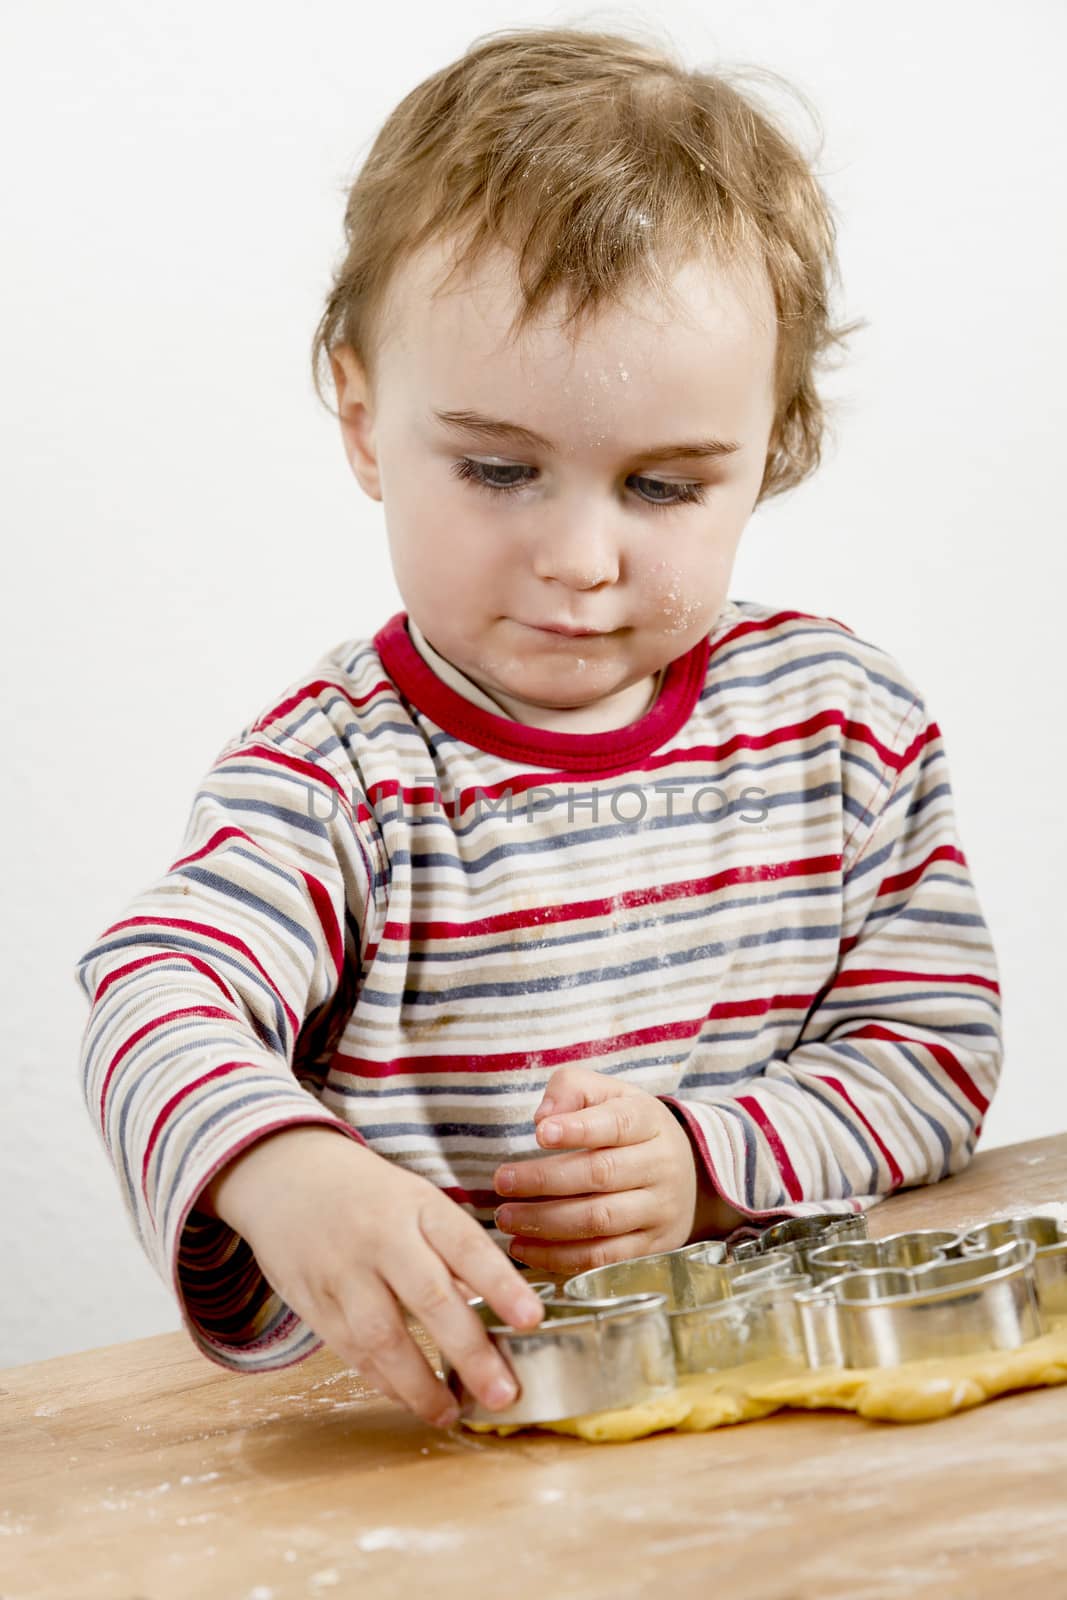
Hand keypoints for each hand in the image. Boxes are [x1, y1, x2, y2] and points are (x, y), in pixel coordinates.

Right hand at [197, 1125, 544, 1428]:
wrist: (284, 1173)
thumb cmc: (368, 1194)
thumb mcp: (416, 1200)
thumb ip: (454, 1251)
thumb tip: (502, 1308)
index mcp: (418, 1205)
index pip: (466, 1245)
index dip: (501, 1284)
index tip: (532, 1320)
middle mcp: (381, 1237)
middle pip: (430, 1297)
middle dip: (469, 1351)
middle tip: (502, 1394)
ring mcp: (343, 1272)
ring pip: (384, 1337)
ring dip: (421, 1385)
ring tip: (452, 1414)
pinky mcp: (313, 1302)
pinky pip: (352, 1351)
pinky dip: (385, 1382)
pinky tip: (412, 1401)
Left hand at [492, 1066, 725, 1273]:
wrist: (685, 1172)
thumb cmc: (626, 1126)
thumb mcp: (607, 1093)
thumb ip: (571, 1089)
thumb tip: (543, 1118)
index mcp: (648, 1121)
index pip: (616, 1123)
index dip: (578, 1128)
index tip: (539, 1133)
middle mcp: (660, 1165)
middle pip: (601, 1174)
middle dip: (545, 1180)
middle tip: (502, 1181)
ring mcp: (659, 1209)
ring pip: (600, 1220)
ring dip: (546, 1223)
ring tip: (506, 1218)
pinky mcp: (652, 1247)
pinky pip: (603, 1258)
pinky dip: (559, 1256)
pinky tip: (524, 1247)